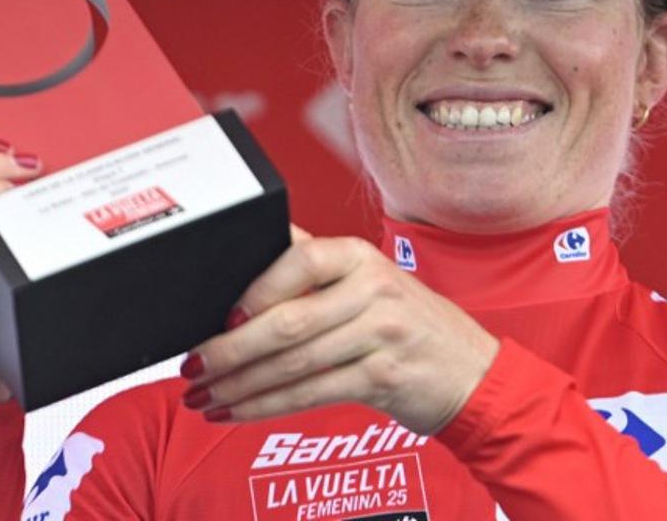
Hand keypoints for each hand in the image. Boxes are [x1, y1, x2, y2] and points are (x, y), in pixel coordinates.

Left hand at [179, 226, 499, 434]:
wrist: (473, 371)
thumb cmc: (406, 323)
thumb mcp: (368, 281)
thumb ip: (313, 267)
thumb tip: (240, 260)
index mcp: (360, 256)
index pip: (301, 259)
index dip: (256, 289)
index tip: (220, 316)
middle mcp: (374, 289)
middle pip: (289, 321)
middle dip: (231, 349)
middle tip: (193, 366)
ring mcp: (382, 334)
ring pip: (295, 363)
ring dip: (240, 384)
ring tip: (203, 396)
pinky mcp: (383, 377)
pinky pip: (311, 394)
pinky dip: (266, 406)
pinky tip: (236, 411)